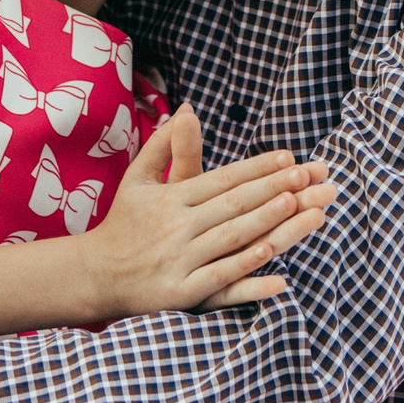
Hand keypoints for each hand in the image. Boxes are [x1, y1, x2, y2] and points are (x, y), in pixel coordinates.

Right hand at [79, 106, 336, 316]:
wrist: (94, 274)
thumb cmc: (124, 223)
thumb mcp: (137, 179)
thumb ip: (164, 146)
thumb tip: (185, 110)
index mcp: (171, 198)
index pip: (222, 179)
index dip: (257, 168)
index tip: (288, 157)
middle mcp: (177, 226)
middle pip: (234, 205)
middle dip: (273, 189)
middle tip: (309, 175)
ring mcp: (180, 260)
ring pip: (233, 239)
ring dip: (269, 222)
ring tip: (302, 207)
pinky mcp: (181, 292)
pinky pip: (221, 280)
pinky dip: (248, 272)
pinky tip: (275, 265)